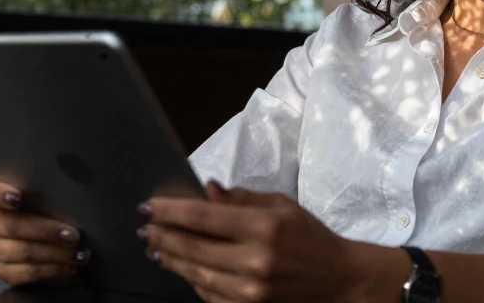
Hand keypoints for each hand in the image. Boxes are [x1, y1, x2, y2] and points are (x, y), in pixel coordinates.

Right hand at [0, 176, 91, 285]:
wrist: (45, 241)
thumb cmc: (48, 209)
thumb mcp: (46, 197)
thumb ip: (48, 193)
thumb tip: (74, 199)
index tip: (18, 197)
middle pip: (12, 226)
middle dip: (46, 231)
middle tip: (73, 235)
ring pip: (22, 252)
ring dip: (54, 254)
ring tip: (78, 254)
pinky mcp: (1, 270)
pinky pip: (25, 273)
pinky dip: (52, 270)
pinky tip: (69, 267)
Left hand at [140, 183, 392, 302]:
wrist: (339, 280)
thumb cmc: (310, 236)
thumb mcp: (281, 205)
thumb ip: (240, 199)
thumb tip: (205, 191)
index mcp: (262, 227)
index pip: (202, 217)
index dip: (169, 211)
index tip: (147, 206)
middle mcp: (253, 260)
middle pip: (192, 247)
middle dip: (163, 236)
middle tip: (144, 228)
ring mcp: (250, 291)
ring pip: (195, 274)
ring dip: (171, 260)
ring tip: (156, 247)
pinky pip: (209, 295)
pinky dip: (192, 280)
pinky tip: (182, 268)